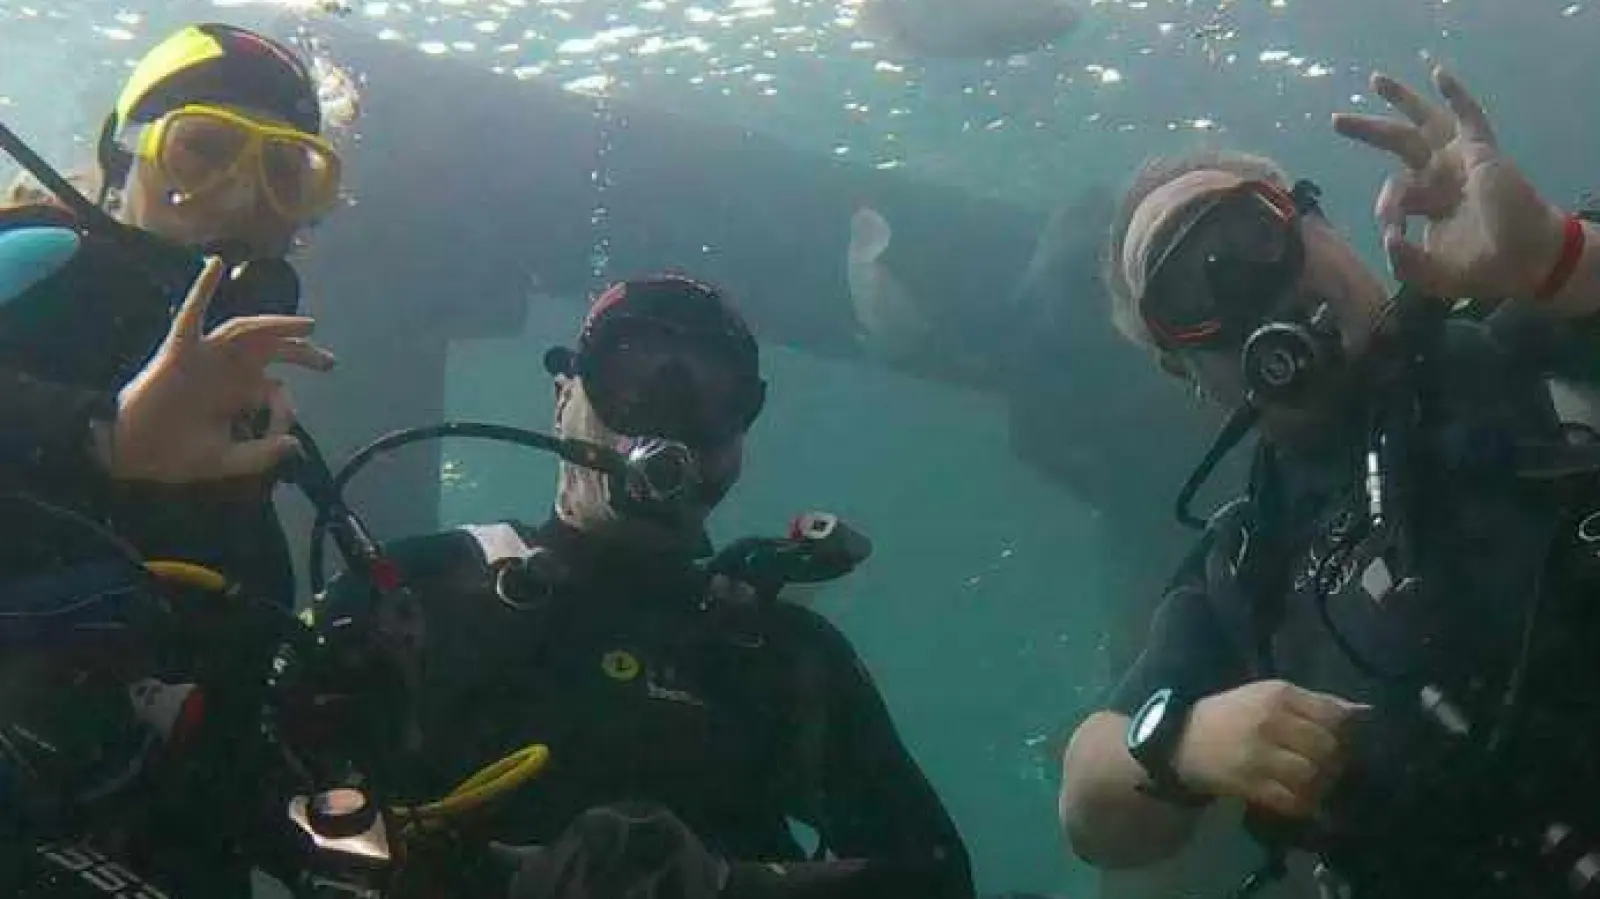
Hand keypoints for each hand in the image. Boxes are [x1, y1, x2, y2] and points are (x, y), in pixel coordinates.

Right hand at [105, 257, 335, 482]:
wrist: (131, 453)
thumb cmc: (176, 455)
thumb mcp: (227, 460)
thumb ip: (260, 455)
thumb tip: (295, 445)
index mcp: (240, 393)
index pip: (275, 389)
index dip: (285, 410)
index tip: (281, 431)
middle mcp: (227, 370)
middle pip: (271, 349)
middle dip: (301, 351)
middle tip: (329, 362)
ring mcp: (205, 357)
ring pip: (244, 330)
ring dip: (275, 324)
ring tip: (307, 325)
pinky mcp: (179, 350)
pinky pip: (190, 314)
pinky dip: (202, 289)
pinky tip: (214, 264)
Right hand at [1174, 679, 1367, 818]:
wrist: (1182, 740)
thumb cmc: (1232, 714)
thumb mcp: (1269, 695)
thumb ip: (1316, 703)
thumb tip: (1365, 712)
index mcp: (1279, 694)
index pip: (1333, 715)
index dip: (1347, 732)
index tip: (1343, 741)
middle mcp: (1270, 721)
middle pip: (1326, 746)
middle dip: (1335, 760)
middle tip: (1331, 767)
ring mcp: (1259, 754)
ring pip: (1311, 775)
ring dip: (1320, 784)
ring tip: (1317, 784)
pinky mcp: (1249, 783)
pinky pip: (1291, 800)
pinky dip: (1302, 803)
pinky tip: (1300, 798)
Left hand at [1333, 67, 1567, 299]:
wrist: (1524, 261)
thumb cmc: (1481, 268)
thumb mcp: (1429, 273)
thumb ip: (1402, 260)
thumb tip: (1387, 237)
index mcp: (1429, 200)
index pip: (1395, 190)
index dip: (1387, 208)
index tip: (1393, 230)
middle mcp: (1440, 175)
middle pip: (1398, 142)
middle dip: (1367, 129)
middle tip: (1336, 120)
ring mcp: (1459, 160)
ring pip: (1425, 121)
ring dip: (1401, 99)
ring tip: (1374, 80)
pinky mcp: (1480, 152)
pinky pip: (1468, 117)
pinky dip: (1456, 95)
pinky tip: (1438, 74)